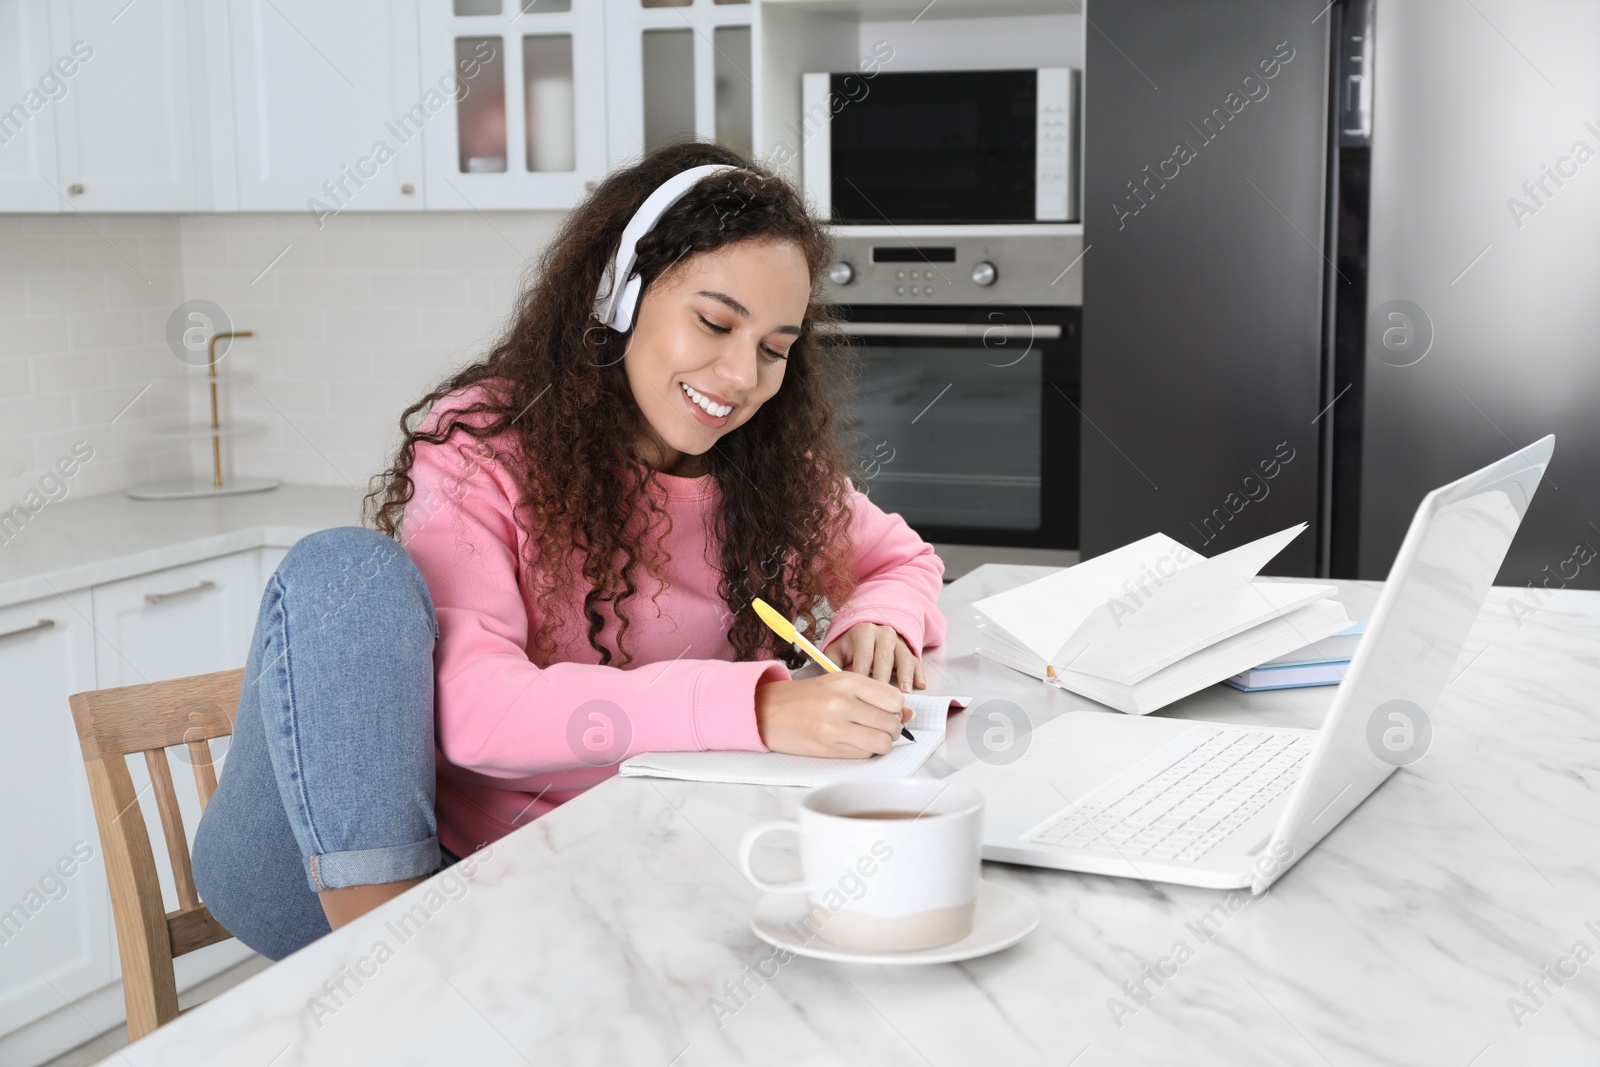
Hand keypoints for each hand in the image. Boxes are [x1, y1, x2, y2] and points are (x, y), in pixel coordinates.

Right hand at [753, 671, 911, 757]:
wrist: (766, 711)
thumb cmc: (805, 696)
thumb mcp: (838, 684)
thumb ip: (874, 695)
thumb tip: (909, 714)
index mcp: (846, 681)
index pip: (895, 699)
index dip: (897, 708)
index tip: (887, 710)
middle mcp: (842, 703)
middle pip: (892, 723)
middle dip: (892, 728)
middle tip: (880, 725)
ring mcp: (835, 728)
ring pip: (883, 742)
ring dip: (882, 742)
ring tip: (869, 735)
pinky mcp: (829, 749)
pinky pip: (865, 755)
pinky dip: (866, 751)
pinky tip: (854, 742)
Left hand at [821, 622, 926, 692]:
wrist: (868, 631)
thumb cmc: (850, 646)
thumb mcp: (837, 649)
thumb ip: (832, 662)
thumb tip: (831, 678)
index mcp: (864, 632)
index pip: (864, 655)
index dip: (863, 674)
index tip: (860, 693)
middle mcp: (884, 634)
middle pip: (885, 659)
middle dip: (883, 680)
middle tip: (881, 701)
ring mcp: (899, 642)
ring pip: (903, 659)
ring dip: (904, 677)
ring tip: (904, 694)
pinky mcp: (909, 651)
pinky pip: (915, 662)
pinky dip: (918, 674)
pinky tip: (920, 685)